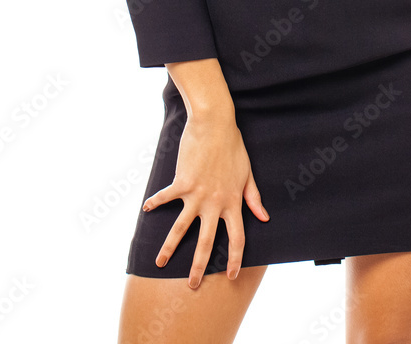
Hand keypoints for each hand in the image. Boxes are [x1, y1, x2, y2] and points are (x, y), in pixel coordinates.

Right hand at [142, 115, 269, 288]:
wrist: (215, 124)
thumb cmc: (233, 146)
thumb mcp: (247, 173)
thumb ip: (253, 197)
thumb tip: (264, 217)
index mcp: (233, 202)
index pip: (237, 238)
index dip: (234, 259)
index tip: (230, 275)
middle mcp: (214, 203)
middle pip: (206, 242)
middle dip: (198, 267)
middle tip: (192, 286)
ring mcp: (197, 194)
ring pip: (181, 228)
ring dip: (169, 247)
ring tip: (159, 263)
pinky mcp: (182, 182)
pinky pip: (166, 198)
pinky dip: (155, 203)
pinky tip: (146, 210)